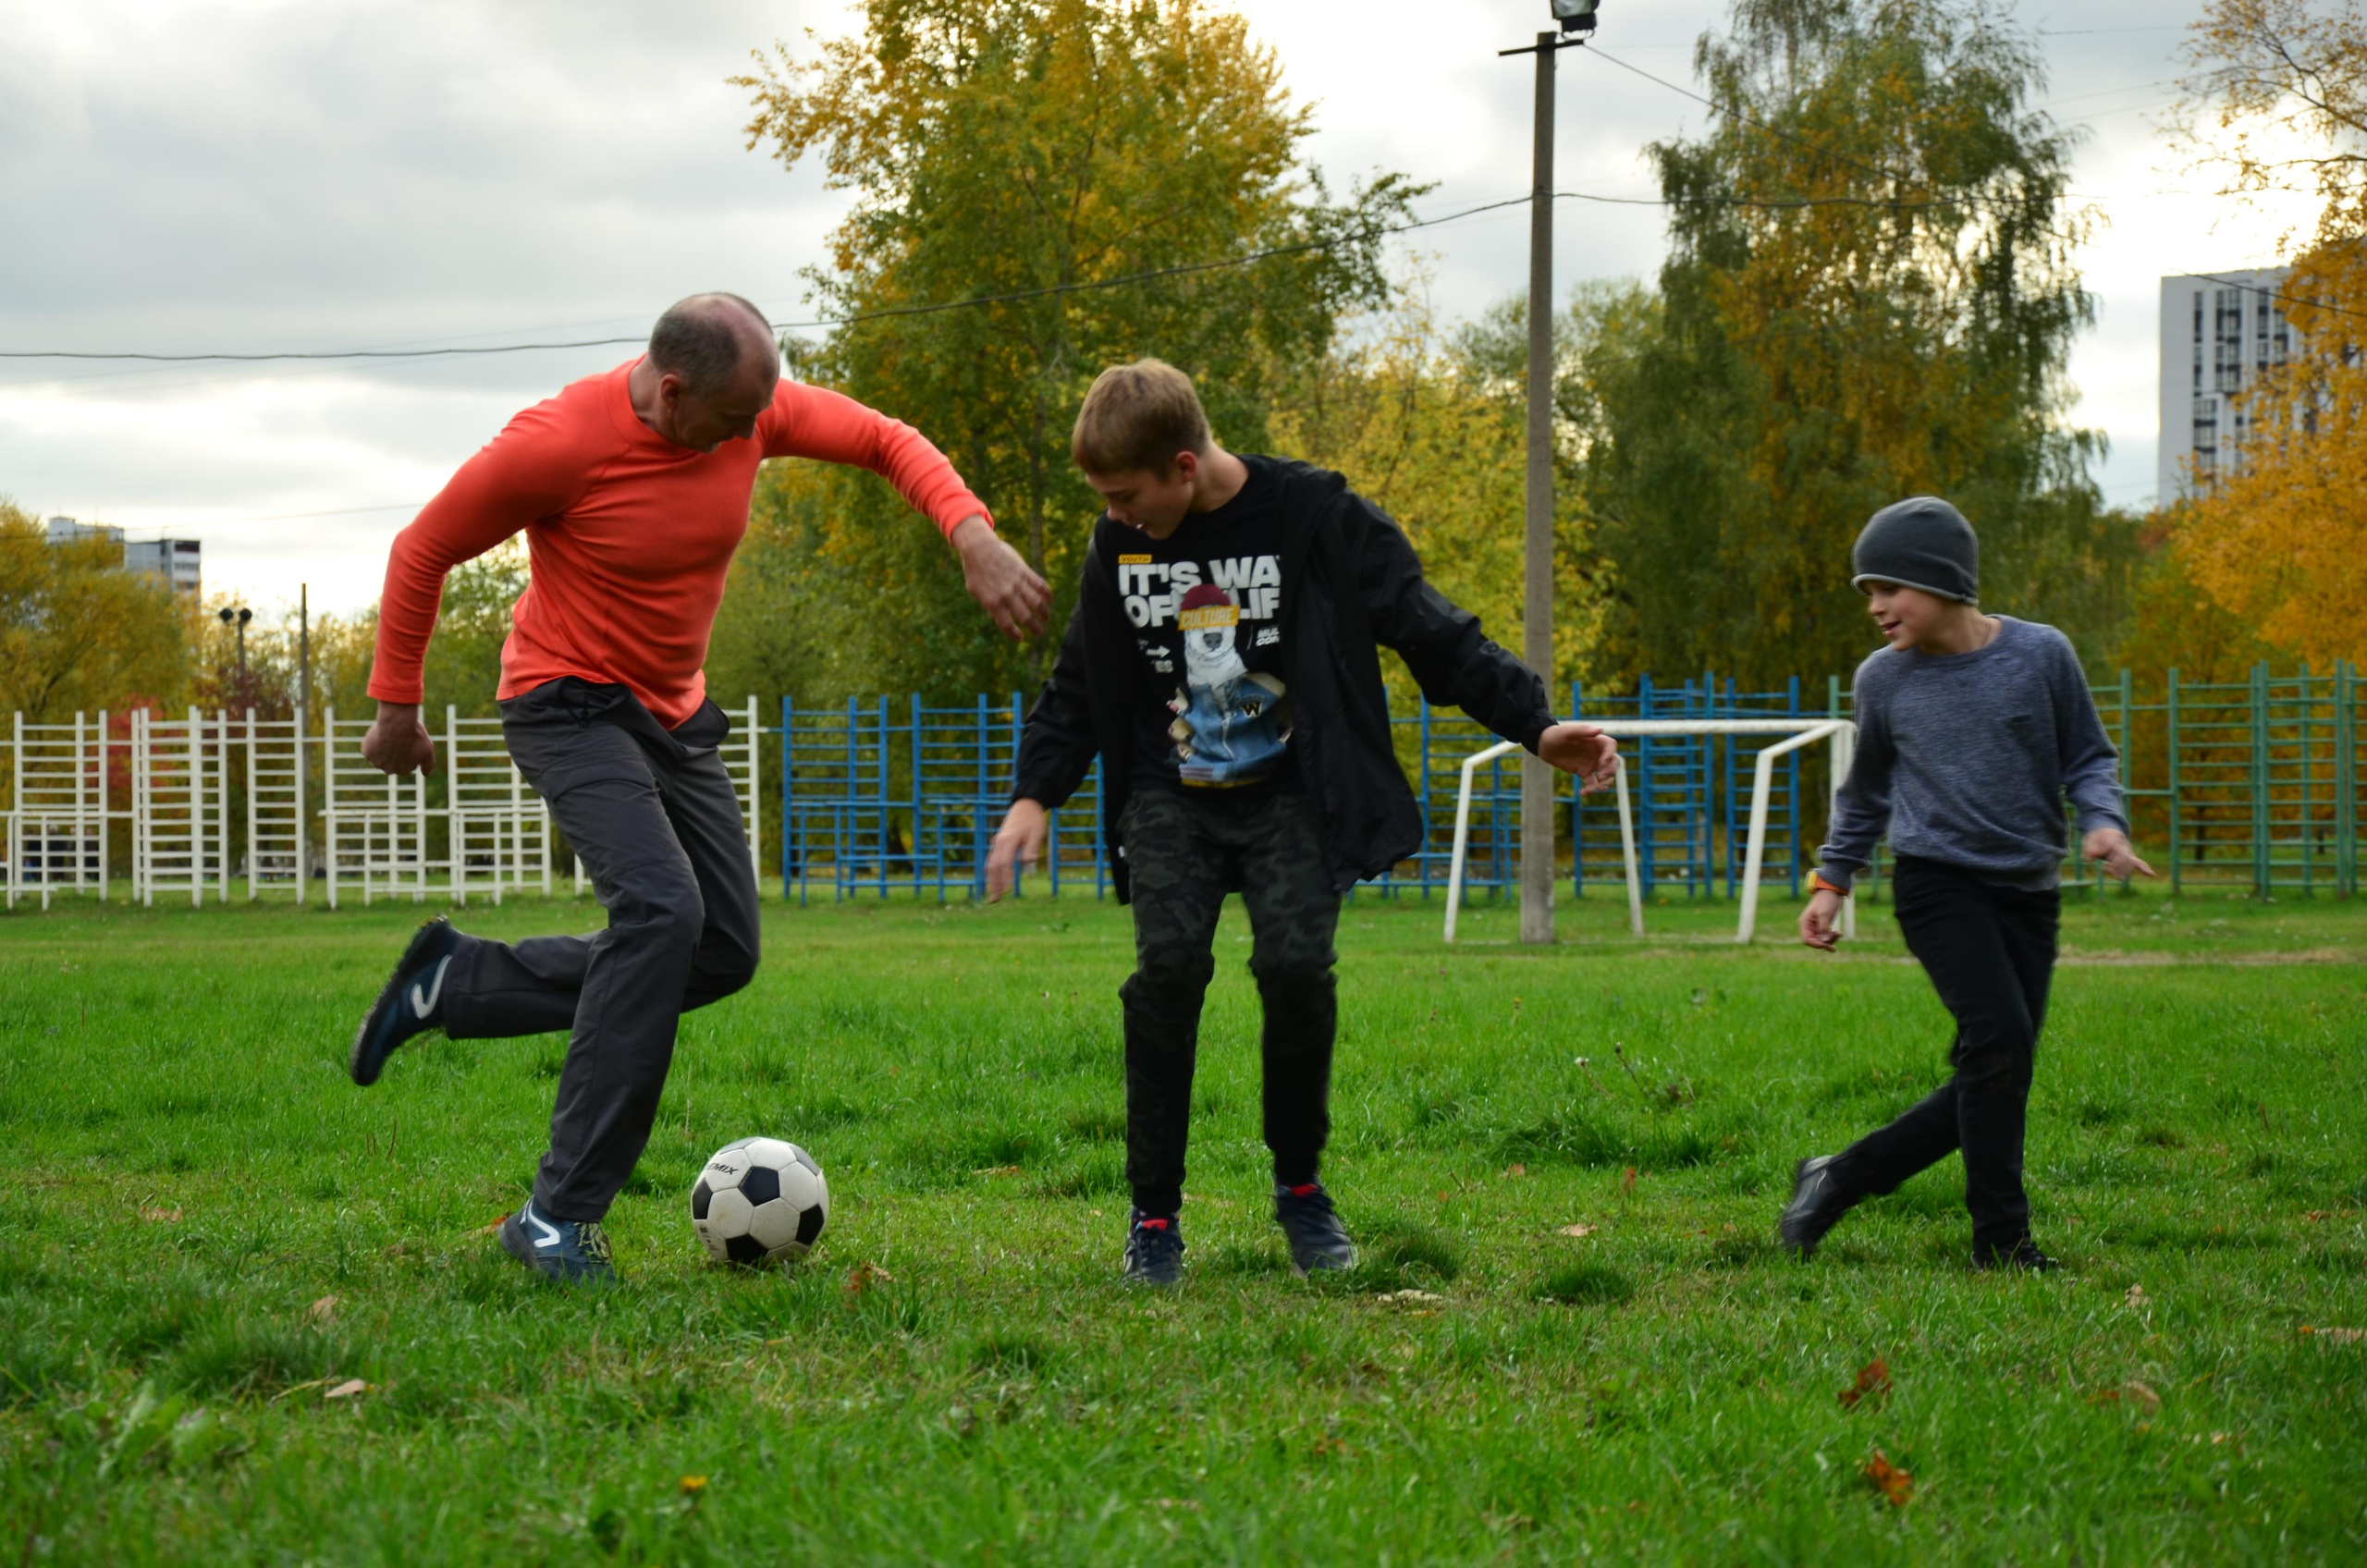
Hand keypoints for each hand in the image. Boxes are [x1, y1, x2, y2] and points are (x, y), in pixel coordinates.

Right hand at [361, 701, 434, 776]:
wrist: (397, 723)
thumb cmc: (415, 736)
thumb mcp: (428, 751)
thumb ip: (428, 765)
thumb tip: (425, 775)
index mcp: (404, 770)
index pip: (406, 764)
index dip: (408, 752)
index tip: (408, 741)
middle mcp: (389, 770)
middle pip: (391, 762)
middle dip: (395, 752)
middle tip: (398, 738)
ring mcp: (377, 763)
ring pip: (380, 756)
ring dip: (383, 749)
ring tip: (389, 735)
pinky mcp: (367, 753)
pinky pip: (369, 748)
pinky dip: (372, 742)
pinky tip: (379, 734)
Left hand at [952, 516, 1050, 641]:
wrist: (979, 548)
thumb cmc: (975, 571)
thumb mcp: (976, 591)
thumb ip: (988, 605)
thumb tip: (1000, 617)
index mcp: (993, 602)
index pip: (1007, 625)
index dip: (1015, 635)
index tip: (1020, 638)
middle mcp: (1007, 595)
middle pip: (1026, 617)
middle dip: (1035, 628)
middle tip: (1038, 632)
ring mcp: (1017, 583)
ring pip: (1037, 603)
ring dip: (1044, 614)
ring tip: (1046, 619)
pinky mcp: (1024, 572)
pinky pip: (1040, 585)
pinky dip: (1047, 594)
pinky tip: (1048, 600)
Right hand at [985, 798, 1047, 902]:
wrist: (1026, 805)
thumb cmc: (1033, 820)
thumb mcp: (1037, 833)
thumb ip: (1031, 847)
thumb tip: (1028, 862)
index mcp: (1009, 840)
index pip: (1005, 863)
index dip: (1006, 877)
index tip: (1008, 891)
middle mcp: (999, 842)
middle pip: (993, 866)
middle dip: (994, 884)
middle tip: (995, 900)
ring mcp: (996, 843)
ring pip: (989, 865)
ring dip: (991, 881)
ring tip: (993, 897)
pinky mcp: (997, 844)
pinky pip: (991, 861)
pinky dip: (991, 874)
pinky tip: (993, 883)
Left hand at [1538, 722, 1618, 794]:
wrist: (1545, 745)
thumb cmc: (1556, 734)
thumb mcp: (1567, 731)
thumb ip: (1583, 730)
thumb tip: (1600, 730)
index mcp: (1595, 740)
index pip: (1611, 746)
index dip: (1610, 754)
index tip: (1602, 762)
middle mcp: (1597, 752)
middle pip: (1613, 762)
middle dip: (1611, 770)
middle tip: (1600, 776)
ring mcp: (1591, 763)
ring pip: (1606, 774)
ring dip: (1606, 782)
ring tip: (1598, 788)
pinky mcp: (1584, 772)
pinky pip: (1593, 783)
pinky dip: (1591, 790)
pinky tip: (1582, 793)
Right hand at [1800, 887, 1844, 950]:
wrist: (1832, 891)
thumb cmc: (1826, 901)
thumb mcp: (1825, 914)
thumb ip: (1824, 928)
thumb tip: (1825, 942)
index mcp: (1805, 923)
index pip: (1807, 940)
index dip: (1816, 944)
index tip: (1827, 944)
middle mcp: (1808, 926)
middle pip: (1815, 941)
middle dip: (1825, 942)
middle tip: (1837, 936)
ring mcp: (1815, 927)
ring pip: (1821, 940)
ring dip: (1830, 940)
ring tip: (1839, 934)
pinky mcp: (1823, 926)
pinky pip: (1826, 936)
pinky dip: (1832, 937)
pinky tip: (1839, 933)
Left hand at [2083, 827, 2155, 879]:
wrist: (2107, 831)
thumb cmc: (2097, 837)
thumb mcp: (2089, 840)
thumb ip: (2089, 849)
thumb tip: (2089, 860)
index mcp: (2113, 839)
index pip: (2112, 849)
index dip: (2105, 855)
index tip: (2098, 862)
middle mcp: (2123, 846)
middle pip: (2123, 858)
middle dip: (2115, 867)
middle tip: (2104, 869)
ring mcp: (2128, 851)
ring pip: (2129, 863)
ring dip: (2121, 871)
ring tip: (2109, 871)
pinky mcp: (2130, 857)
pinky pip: (2139, 863)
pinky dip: (2145, 869)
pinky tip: (2152, 875)